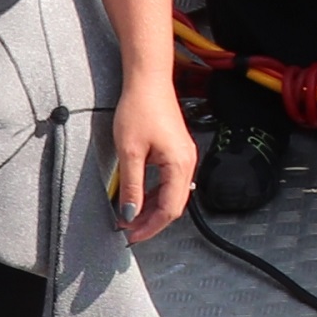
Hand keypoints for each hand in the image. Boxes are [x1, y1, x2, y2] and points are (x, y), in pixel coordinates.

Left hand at [106, 73, 197, 242]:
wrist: (148, 81)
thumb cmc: (140, 109)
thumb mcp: (129, 152)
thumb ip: (131, 186)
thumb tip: (130, 213)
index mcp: (179, 165)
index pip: (169, 208)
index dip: (150, 226)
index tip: (130, 235)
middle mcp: (187, 162)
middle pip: (174, 204)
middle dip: (151, 221)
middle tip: (128, 230)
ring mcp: (184, 156)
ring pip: (172, 194)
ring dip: (152, 208)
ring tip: (130, 216)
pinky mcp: (177, 151)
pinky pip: (169, 181)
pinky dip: (155, 193)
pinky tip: (139, 197)